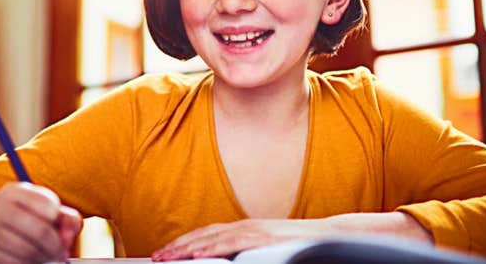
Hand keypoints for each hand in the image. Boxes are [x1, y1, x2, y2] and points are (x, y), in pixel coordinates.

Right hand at [0, 182, 82, 263]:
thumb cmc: (22, 218)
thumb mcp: (44, 210)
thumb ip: (66, 218)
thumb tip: (68, 238)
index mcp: (16, 191)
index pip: (48, 204)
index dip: (59, 220)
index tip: (61, 230)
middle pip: (40, 230)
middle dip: (56, 247)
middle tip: (61, 255)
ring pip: (27, 250)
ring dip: (43, 258)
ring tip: (46, 258)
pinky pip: (13, 263)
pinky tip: (29, 261)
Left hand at [151, 219, 333, 260]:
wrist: (328, 236)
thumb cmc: (298, 245)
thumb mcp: (267, 250)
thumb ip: (247, 253)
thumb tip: (228, 263)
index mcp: (245, 229)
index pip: (208, 234)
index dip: (185, 242)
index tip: (167, 252)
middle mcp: (245, 226)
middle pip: (204, 235)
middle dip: (178, 246)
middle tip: (157, 257)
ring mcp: (253, 231)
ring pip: (211, 238)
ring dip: (187, 248)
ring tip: (167, 258)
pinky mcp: (262, 238)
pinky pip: (231, 243)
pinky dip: (211, 248)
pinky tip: (197, 255)